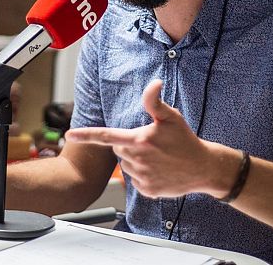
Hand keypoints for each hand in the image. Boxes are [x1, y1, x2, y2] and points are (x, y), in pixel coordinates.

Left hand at [65, 80, 225, 197]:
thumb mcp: (171, 117)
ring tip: (157, 156)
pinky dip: (143, 174)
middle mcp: (138, 160)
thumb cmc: (186, 140)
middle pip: (119, 149)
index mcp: (139, 140)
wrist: (202, 168)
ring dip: (136, 160)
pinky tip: (159, 169)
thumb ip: (155, 101)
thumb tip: (154, 83)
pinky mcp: (147, 190)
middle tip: (150, 142)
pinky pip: (135, 180)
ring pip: (126, 165)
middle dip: (128, 144)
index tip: (70, 135)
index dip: (86, 134)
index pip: (107, 136)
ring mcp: (142, 177)